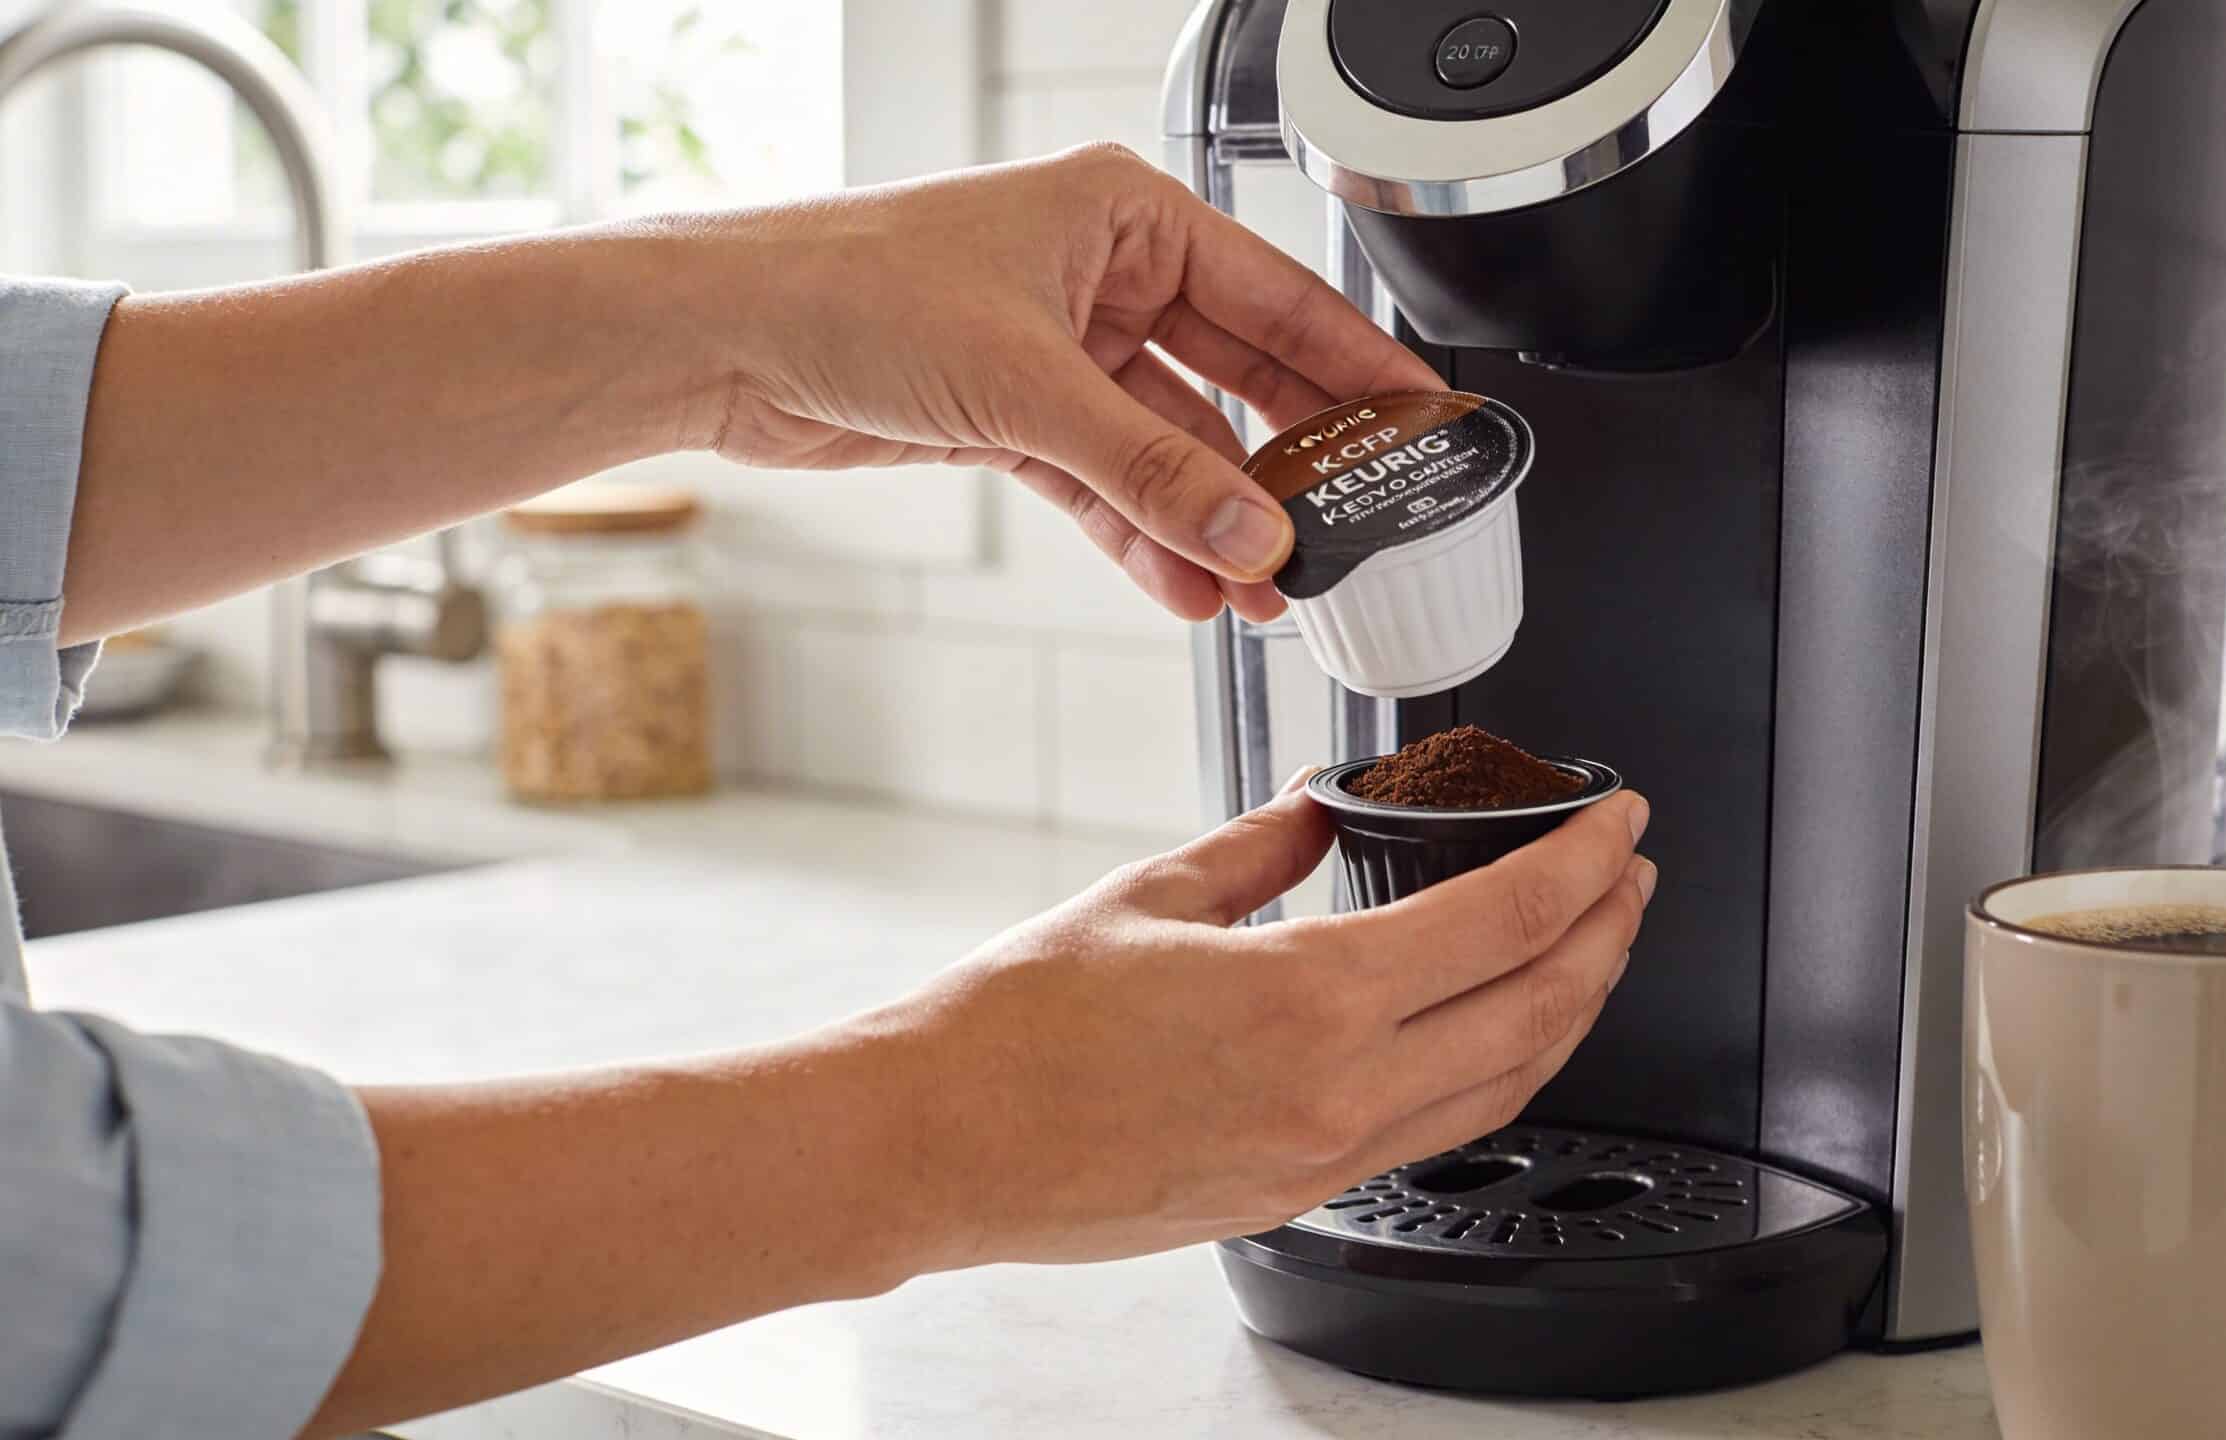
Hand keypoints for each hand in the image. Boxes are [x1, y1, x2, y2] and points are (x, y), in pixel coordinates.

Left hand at [686, 143, 1446, 623]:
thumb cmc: (845, 290)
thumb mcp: (1025, 386)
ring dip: (1210, 521)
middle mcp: (1099, 273)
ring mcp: (1057, 347)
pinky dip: (1142, 534)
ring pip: (1169, 444)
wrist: (718, 337)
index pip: (1278, 297)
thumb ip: (1150, 470)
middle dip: (1285, 468)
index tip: (1421, 424)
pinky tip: (1185, 586)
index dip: (1356, 368)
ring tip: (1264, 592)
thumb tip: (1252, 535)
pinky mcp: (1013, 414)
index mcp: (1124, 215)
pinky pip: (1106, 482)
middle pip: (1234, 378)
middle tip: (1352, 533)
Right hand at [856, 775, 1655, 1269]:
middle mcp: (1339, 1090)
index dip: (1582, 861)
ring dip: (1571, 1009)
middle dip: (1608, 934)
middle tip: (1631, 874)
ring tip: (1593, 946)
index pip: (1501, 920)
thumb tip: (1326, 801)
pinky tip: (1499, 1031)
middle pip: (1538, 1011)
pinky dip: (1497, 1070)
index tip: (1618, 818)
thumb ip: (1267, 845)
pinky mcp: (1299, 1194)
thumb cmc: (1014, 1028)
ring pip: (1505, 1084)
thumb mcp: (1154, 895)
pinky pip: (1439, 1131)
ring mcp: (1326, 1156)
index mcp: (1309, 997)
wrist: (936, 1146)